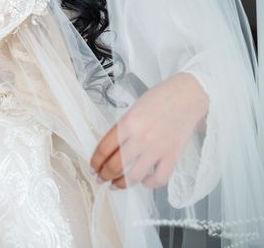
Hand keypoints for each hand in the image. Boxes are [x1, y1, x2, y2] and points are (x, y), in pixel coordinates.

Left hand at [90, 72, 208, 189]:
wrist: (187, 96)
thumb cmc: (158, 100)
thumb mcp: (132, 110)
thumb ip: (121, 130)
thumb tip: (109, 150)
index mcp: (127, 124)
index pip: (104, 149)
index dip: (95, 162)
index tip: (93, 168)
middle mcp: (140, 138)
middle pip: (115, 165)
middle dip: (104, 175)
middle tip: (101, 178)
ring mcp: (157, 149)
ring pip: (133, 176)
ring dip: (120, 184)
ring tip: (116, 185)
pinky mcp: (172, 156)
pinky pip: (158, 179)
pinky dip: (148, 183)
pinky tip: (143, 180)